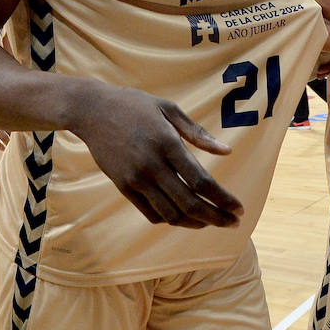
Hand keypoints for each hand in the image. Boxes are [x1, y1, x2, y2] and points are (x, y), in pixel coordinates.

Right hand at [70, 83, 242, 228]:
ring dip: (195, 223)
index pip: (201, 181)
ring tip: (212, 222)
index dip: (223, 199)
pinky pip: (151, 213)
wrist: (91, 111)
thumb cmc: (135, 105)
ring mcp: (136, 179)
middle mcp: (152, 165)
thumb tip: (227, 151)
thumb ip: (198, 133)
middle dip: (216, 217)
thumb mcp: (169, 109)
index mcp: (167, 143)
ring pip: (170, 214)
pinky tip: (185, 216)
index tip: (238, 208)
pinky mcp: (123, 187)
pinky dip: (171, 219)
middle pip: (189, 203)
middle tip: (233, 222)